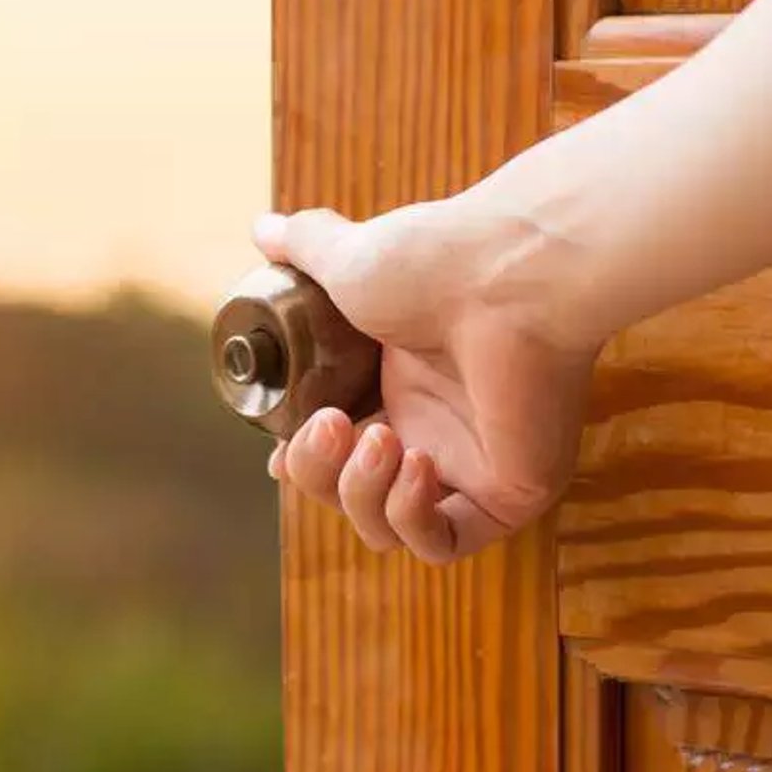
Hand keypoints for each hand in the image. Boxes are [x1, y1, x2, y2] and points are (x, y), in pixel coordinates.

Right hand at [255, 197, 602, 563]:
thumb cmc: (438, 262)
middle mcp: (433, 428)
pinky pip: (444, 543)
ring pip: (387, 529)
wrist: (509, 273)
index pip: (335, 452)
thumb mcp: (348, 256)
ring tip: (381, 438)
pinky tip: (417, 465)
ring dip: (362, 494)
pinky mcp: (509, 493)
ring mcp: (470, 465)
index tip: (279, 452)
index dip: (300, 461)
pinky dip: (413, 517)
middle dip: (319, 472)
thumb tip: (262, 228)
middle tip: (332, 422)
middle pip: (347, 495)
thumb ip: (305, 247)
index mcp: (397, 385)